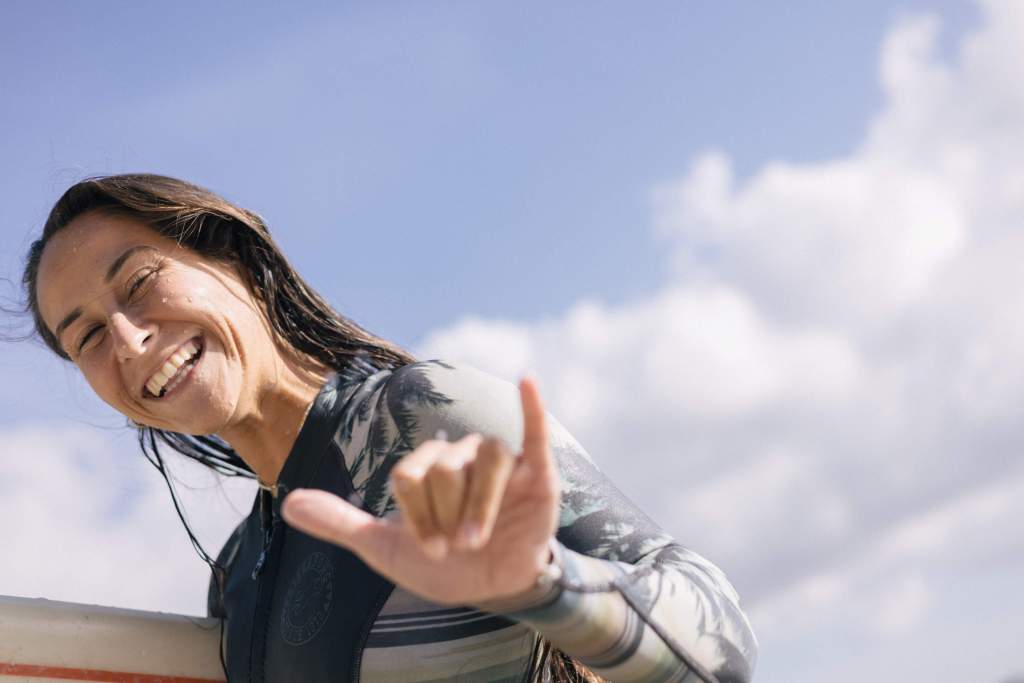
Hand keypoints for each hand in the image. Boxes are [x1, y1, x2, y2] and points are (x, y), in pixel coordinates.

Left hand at [281, 376, 559, 604]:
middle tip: (456, 547)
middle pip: (446, 469)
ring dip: (478, 505)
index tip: (427, 550)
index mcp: (425, 466)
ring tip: (474, 541)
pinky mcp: (536, 474)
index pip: (410, 474)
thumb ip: (340, 523)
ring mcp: (501, 463)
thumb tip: (287, 504)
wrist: (491, 587)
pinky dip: (531, 408)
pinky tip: (527, 381)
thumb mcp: (385, 548)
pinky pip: (533, 433)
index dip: (416, 516)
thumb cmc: (441, 564)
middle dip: (446, 516)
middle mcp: (461, 456)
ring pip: (486, 462)